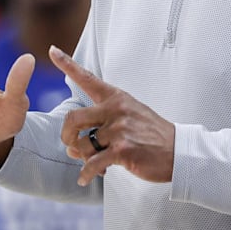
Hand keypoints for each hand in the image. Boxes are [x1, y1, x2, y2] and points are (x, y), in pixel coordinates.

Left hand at [49, 46, 174, 184]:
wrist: (177, 150)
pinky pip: (93, 164)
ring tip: (95, 161)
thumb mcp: (129, 116)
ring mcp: (120, 129)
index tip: (52, 51)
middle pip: (73, 118)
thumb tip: (72, 147)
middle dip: (66, 135)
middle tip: (71, 144)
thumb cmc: (151, 134)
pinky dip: (86, 174)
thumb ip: (100, 126)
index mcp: (116, 98)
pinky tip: (86, 178)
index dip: (67, 64)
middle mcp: (116, 110)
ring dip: (83, 157)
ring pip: (81, 145)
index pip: (87, 78)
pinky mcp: (123, 150)